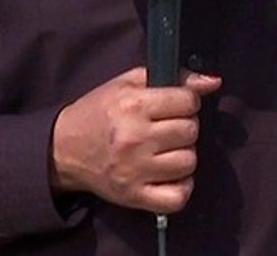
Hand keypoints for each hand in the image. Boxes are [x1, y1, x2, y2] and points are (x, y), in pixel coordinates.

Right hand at [49, 66, 221, 213]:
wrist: (63, 149)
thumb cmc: (99, 112)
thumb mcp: (129, 84)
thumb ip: (174, 77)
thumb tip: (213, 82)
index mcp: (133, 106)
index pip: (188, 101)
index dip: (187, 101)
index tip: (176, 105)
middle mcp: (135, 138)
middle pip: (190, 131)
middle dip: (184, 126)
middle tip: (167, 128)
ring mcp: (135, 171)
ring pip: (188, 162)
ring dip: (182, 155)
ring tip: (165, 150)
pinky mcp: (134, 196)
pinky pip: (177, 198)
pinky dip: (181, 188)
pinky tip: (170, 176)